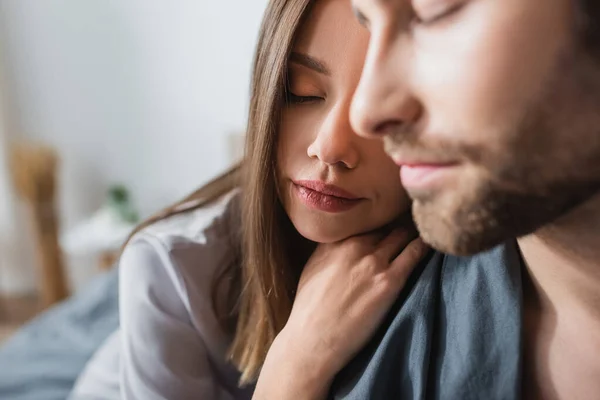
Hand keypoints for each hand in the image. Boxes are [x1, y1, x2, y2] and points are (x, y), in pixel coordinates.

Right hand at [253, 228, 429, 399]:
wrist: (314, 338)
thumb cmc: (310, 309)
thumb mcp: (313, 267)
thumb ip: (331, 250)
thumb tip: (345, 242)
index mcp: (335, 240)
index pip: (365, 221)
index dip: (378, 221)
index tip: (387, 221)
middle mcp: (354, 245)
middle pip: (384, 225)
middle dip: (396, 223)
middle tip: (410, 223)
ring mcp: (373, 262)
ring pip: (401, 235)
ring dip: (412, 232)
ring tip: (424, 230)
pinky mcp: (389, 281)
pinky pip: (414, 254)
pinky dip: (423, 246)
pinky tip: (432, 242)